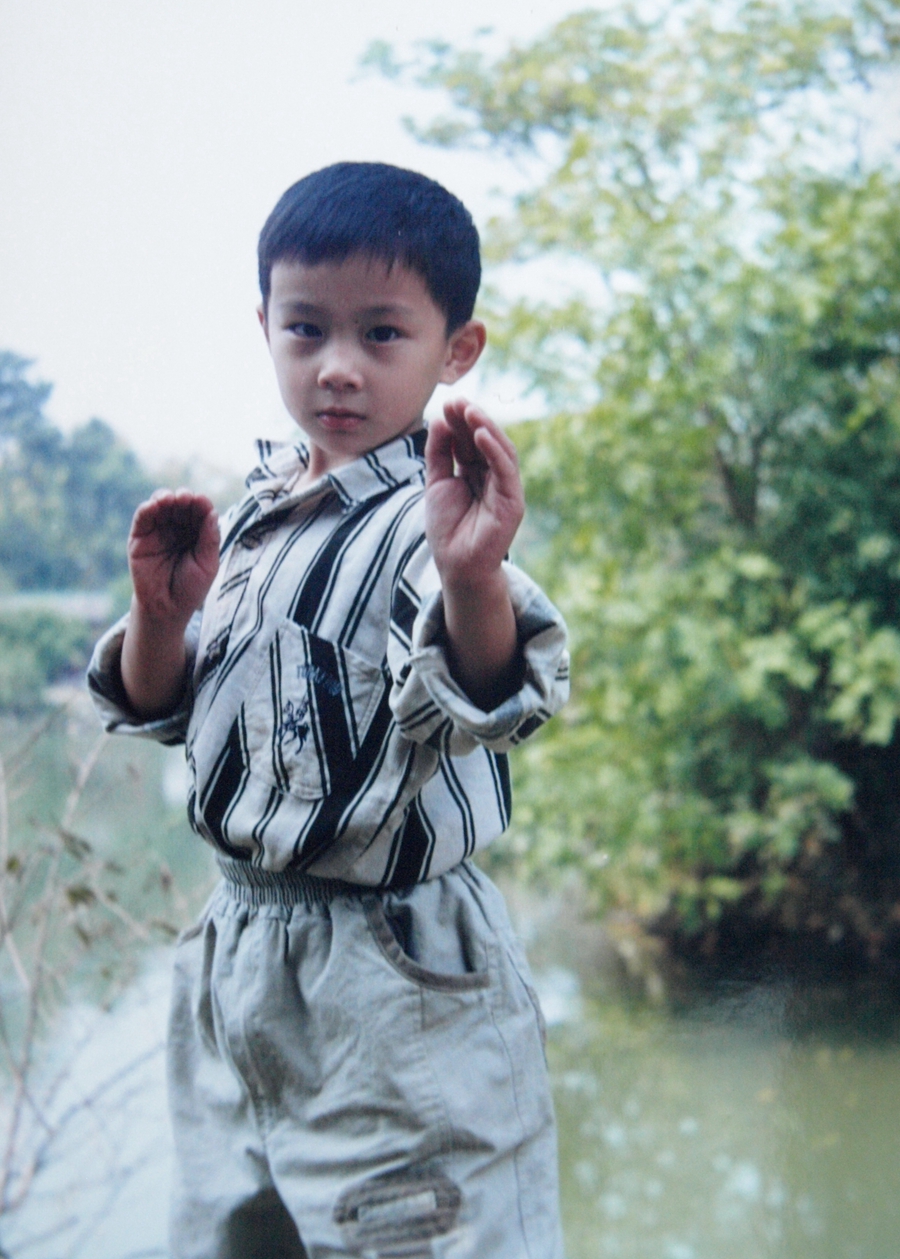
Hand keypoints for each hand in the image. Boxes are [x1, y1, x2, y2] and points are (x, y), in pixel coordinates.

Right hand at [128, 489, 218, 626]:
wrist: (166, 609)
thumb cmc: (191, 588)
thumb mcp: (207, 565)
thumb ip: (210, 539)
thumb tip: (213, 512)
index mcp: (197, 533)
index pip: (200, 512)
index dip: (201, 504)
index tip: (202, 501)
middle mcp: (178, 528)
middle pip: (181, 505)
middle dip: (184, 498)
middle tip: (186, 498)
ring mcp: (158, 531)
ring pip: (161, 505)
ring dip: (165, 497)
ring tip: (171, 499)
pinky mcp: (139, 537)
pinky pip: (142, 517)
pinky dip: (147, 508)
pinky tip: (154, 505)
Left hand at [425, 400, 523, 587]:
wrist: (456, 566)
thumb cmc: (447, 528)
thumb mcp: (436, 483)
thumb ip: (438, 452)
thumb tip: (437, 419)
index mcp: (475, 471)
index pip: (469, 439)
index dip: (459, 421)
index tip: (447, 402)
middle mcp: (493, 476)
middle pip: (484, 440)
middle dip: (471, 419)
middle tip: (457, 400)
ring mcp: (505, 487)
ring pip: (499, 450)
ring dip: (485, 427)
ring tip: (469, 410)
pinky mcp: (513, 501)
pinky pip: (506, 470)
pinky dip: (495, 450)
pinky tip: (481, 434)